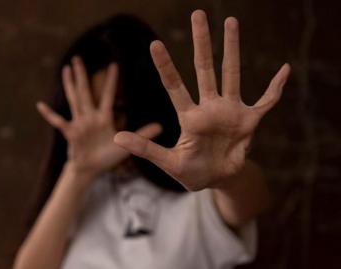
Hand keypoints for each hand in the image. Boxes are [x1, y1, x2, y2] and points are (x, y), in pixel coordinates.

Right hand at [37, 57, 161, 178]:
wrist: (90, 170)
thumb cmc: (106, 157)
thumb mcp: (125, 146)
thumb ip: (142, 135)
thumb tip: (161, 126)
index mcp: (103, 118)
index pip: (107, 96)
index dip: (110, 81)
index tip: (114, 64)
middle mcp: (89, 117)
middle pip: (85, 92)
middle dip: (82, 75)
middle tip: (78, 58)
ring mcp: (79, 124)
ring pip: (74, 100)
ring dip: (69, 85)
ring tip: (66, 69)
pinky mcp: (71, 134)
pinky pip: (59, 121)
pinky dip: (49, 114)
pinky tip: (40, 105)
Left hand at [114, 10, 289, 190]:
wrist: (218, 180)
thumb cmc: (191, 172)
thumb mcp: (168, 162)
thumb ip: (145, 149)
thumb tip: (116, 138)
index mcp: (189, 117)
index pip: (174, 86)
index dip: (165, 66)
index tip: (154, 44)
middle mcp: (209, 108)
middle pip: (204, 69)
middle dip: (201, 42)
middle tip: (197, 14)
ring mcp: (230, 111)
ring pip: (232, 74)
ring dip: (233, 49)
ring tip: (231, 21)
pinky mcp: (249, 121)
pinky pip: (266, 101)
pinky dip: (276, 88)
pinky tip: (285, 70)